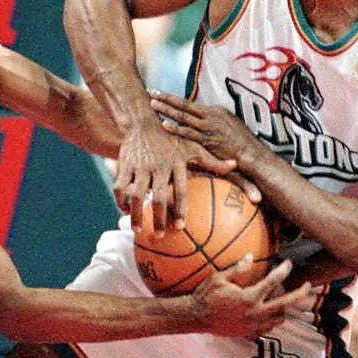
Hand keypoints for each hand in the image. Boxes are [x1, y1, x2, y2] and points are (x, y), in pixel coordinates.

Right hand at [116, 119, 235, 235]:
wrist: (144, 122)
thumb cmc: (172, 139)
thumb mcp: (193, 147)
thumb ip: (212, 161)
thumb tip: (236, 165)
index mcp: (177, 163)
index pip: (181, 190)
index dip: (181, 208)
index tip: (181, 227)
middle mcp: (159, 166)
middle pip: (160, 196)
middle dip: (159, 218)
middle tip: (161, 235)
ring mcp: (141, 166)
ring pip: (137, 194)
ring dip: (136, 213)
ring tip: (138, 230)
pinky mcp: (125, 165)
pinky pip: (121, 186)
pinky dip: (121, 200)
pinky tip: (125, 210)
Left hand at [149, 90, 261, 165]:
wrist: (251, 153)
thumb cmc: (241, 142)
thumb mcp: (229, 125)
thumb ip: (214, 122)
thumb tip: (203, 122)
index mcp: (216, 111)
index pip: (190, 104)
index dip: (174, 100)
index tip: (161, 95)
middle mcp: (212, 115)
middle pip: (185, 104)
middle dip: (167, 98)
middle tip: (151, 92)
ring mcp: (209, 127)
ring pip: (184, 116)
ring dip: (167, 109)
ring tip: (153, 103)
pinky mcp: (208, 140)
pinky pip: (189, 133)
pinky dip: (176, 128)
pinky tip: (163, 124)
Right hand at [190, 257, 312, 338]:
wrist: (196, 318)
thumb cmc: (206, 295)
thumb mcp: (220, 278)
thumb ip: (238, 268)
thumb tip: (251, 256)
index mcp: (250, 297)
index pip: (273, 281)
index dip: (283, 270)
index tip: (289, 263)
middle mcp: (255, 313)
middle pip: (285, 304)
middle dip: (300, 294)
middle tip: (309, 286)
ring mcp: (253, 325)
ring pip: (279, 318)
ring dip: (285, 308)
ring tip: (287, 299)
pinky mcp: (249, 333)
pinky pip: (268, 328)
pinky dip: (273, 320)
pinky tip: (271, 313)